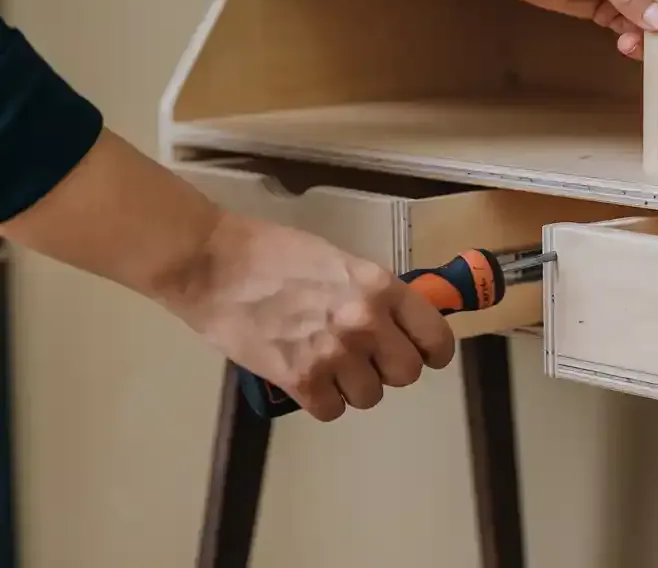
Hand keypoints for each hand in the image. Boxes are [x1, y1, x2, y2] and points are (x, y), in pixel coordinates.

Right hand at [174, 210, 453, 420]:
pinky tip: (307, 378)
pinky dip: (322, 400)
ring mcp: (334, 354)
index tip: (423, 354)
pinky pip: (332, 411)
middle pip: (407, 374)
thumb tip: (399, 322)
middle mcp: (366, 323)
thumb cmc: (275, 253)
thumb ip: (375, 294)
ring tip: (329, 365)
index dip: (432, 351)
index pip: (435, 338)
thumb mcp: (342, 262)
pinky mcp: (300, 380)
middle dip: (389, 369)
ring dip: (353, 387)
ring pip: (370, 397)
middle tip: (366, 358)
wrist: (215, 264)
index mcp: (381, 288)